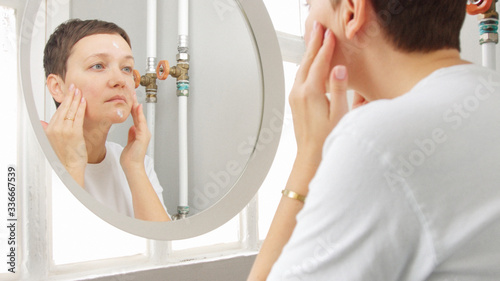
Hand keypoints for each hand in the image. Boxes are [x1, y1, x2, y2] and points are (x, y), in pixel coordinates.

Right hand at [41, 84, 86, 185]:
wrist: (68, 167)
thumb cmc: (63, 156)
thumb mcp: (51, 141)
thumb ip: (47, 130)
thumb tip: (42, 123)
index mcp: (49, 130)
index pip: (57, 111)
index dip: (64, 101)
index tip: (68, 93)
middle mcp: (56, 128)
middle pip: (63, 108)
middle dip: (69, 96)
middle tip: (74, 87)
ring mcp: (65, 130)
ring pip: (71, 111)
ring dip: (76, 99)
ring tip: (80, 91)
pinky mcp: (74, 133)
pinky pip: (78, 117)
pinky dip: (81, 108)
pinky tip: (83, 101)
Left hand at [120, 92, 150, 171]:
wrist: (132, 167)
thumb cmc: (130, 158)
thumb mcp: (129, 142)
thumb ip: (131, 134)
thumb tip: (131, 127)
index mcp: (140, 133)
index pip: (136, 117)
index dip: (133, 107)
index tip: (130, 98)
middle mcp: (143, 132)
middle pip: (138, 115)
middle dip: (135, 104)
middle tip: (132, 93)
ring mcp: (144, 134)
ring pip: (140, 117)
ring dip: (136, 107)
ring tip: (134, 97)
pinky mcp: (143, 137)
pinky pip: (140, 123)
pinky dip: (139, 115)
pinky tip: (137, 108)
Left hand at [289, 21, 348, 162]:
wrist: (310, 155)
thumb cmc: (326, 138)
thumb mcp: (339, 113)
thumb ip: (338, 89)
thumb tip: (338, 68)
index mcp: (310, 93)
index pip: (319, 63)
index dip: (326, 47)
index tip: (330, 34)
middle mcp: (299, 92)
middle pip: (307, 62)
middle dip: (313, 44)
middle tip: (318, 29)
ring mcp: (295, 97)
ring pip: (302, 69)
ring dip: (309, 53)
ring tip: (314, 40)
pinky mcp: (295, 102)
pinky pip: (300, 77)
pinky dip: (306, 66)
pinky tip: (310, 64)